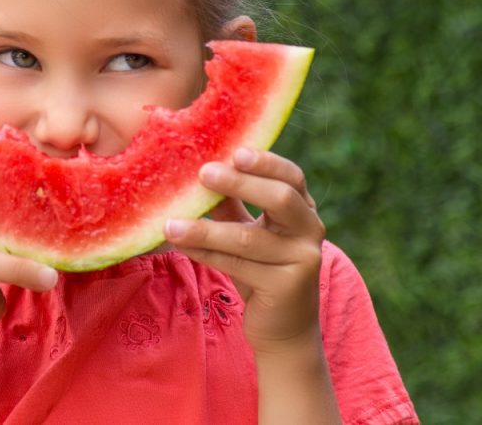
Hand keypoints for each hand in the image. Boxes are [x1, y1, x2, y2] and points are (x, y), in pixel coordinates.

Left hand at [164, 148, 325, 354]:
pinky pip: (238, 265)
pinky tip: (181, 245)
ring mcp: (303, 260)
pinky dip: (206, 253)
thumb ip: (230, 204)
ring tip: (171, 223)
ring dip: (206, 229)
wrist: (284, 330)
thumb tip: (197, 171)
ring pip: (249, 238)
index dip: (265, 162)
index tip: (233, 151)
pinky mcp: (287, 287)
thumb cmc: (261, 271)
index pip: (292, 176)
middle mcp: (310, 231)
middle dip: (240, 183)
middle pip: (280, 198)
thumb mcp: (247, 232)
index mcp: (303, 210)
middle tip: (203, 173)